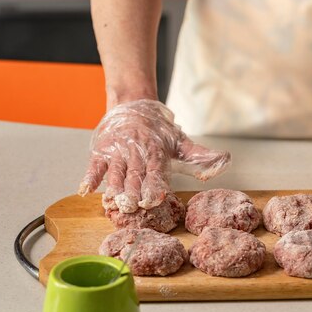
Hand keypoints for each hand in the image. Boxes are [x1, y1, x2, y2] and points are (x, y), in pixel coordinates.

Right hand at [78, 100, 230, 212]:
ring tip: (112, 203)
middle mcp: (136, 152)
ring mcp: (117, 152)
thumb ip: (200, 156)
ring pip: (115, 172)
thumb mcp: (182, 142)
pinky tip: (86, 190)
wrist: (134, 105)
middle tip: (133, 207)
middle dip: (133, 192)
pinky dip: (90, 177)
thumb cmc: (159, 131)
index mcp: (157, 152)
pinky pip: (95, 165)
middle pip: (134, 175)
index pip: (156, 172)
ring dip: (113, 188)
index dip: (155, 185)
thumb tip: (226, 160)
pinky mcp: (102, 151)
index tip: (155, 198)